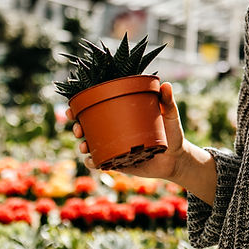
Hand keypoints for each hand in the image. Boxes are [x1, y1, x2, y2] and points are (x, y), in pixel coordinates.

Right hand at [66, 81, 187, 180]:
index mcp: (122, 116)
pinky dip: (93, 163)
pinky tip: (92, 161)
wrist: (176, 158)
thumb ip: (168, 101)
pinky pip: (101, 163)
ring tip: (85, 145)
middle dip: (77, 127)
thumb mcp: (170, 115)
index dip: (80, 108)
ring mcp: (115, 147)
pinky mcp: (119, 163)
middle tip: (78, 128)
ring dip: (83, 145)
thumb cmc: (172, 132)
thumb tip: (166, 85)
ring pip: (91, 145)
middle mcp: (115, 131)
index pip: (98, 109)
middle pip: (89, 127)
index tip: (71, 108)